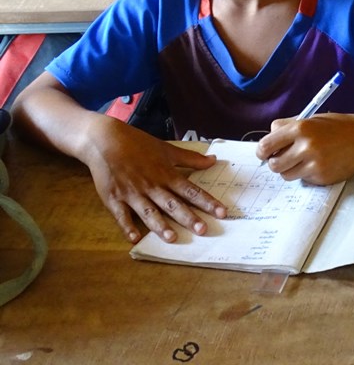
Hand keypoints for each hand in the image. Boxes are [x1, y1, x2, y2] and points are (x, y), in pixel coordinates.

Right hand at [83, 120, 226, 243]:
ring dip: (160, 225)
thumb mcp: (167, 149)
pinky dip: (127, 227)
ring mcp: (133, 194)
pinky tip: (134, 239)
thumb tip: (213, 161)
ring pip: (149, 212)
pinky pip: (121, 216)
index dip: (208, 202)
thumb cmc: (138, 144)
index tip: (223, 213)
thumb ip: (190, 159)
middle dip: (189, 218)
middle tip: (203, 230)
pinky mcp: (114, 199)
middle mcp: (152, 186)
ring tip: (172, 238)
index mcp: (167, 175)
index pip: (192, 191)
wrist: (105, 140)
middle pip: (173, 204)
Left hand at [257, 113, 353, 184]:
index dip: (262, 151)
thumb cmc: (339, 126)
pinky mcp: (322, 177)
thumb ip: (289, 127)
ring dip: (290, 169)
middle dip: (276, 162)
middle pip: (274, 164)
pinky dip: (307, 173)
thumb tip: (269, 140)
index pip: (266, 145)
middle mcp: (305, 147)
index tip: (264, 153)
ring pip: (286, 175)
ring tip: (303, 160)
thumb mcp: (312, 119)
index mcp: (300, 128)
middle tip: (283, 158)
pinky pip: (304, 179)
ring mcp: (314, 164)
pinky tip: (320, 163)